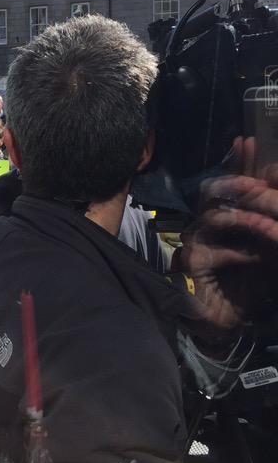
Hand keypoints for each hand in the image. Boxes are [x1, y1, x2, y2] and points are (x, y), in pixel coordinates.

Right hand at [181, 138, 277, 329]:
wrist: (230, 320)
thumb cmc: (250, 283)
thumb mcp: (269, 247)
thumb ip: (270, 223)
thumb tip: (275, 192)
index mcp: (225, 216)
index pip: (229, 183)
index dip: (239, 162)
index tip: (248, 143)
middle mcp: (206, 225)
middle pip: (211, 191)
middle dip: (237, 183)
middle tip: (258, 184)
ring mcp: (196, 242)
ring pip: (213, 217)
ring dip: (244, 219)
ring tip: (268, 225)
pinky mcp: (192, 263)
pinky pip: (215, 250)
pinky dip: (239, 252)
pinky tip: (255, 257)